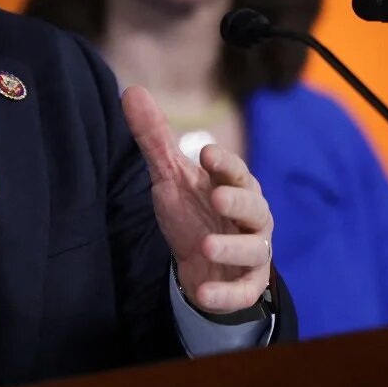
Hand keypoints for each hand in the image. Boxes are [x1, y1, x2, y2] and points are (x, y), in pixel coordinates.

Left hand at [121, 85, 272, 313]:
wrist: (200, 261)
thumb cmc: (192, 211)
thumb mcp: (170, 176)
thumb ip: (154, 138)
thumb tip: (131, 91)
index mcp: (235, 187)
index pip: (236, 172)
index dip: (224, 163)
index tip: (205, 153)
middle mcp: (251, 219)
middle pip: (256, 208)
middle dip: (238, 202)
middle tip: (217, 197)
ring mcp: (252, 252)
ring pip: (254, 250)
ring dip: (232, 247)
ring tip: (205, 244)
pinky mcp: (245, 285)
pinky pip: (243, 291)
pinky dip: (226, 296)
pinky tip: (203, 294)